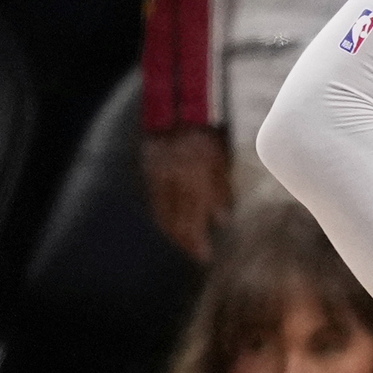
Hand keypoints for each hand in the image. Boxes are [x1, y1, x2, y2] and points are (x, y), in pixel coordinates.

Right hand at [141, 127, 231, 261]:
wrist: (177, 115)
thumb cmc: (207, 139)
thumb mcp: (221, 163)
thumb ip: (221, 191)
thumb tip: (222, 219)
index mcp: (195, 185)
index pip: (194, 223)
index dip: (198, 243)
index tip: (205, 257)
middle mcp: (175, 188)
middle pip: (177, 224)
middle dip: (186, 243)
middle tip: (195, 255)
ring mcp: (160, 182)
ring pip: (163, 216)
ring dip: (173, 234)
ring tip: (183, 244)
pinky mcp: (150, 176)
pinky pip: (155, 204)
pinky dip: (162, 218)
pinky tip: (168, 225)